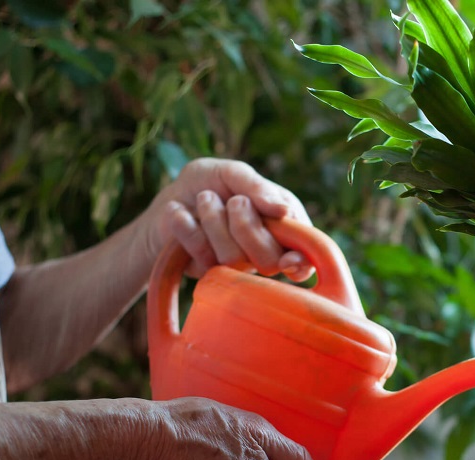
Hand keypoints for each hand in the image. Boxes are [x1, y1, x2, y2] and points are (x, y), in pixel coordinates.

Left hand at [142, 157, 313, 279]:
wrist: (169, 197)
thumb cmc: (209, 182)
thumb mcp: (232, 173)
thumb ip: (257, 187)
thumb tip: (283, 210)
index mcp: (283, 227)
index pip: (305, 255)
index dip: (301, 261)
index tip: (289, 259)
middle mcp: (264, 252)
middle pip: (269, 260)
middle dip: (247, 225)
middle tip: (234, 200)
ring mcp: (235, 266)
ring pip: (234, 258)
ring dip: (214, 220)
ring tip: (204, 199)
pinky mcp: (206, 272)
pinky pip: (201, 256)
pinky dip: (187, 226)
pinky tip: (179, 212)